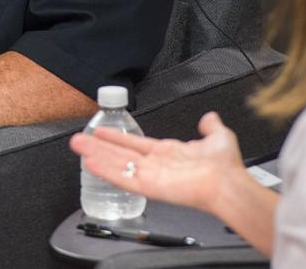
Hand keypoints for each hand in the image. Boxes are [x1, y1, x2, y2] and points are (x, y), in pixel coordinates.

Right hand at [70, 111, 245, 214]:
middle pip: (120, 154)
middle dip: (99, 147)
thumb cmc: (225, 166)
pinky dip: (106, 171)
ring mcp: (151, 176)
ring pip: (117, 165)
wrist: (227, 183)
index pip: (135, 144)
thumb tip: (209, 118)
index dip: (117, 138)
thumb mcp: (218, 137)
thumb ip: (211, 127)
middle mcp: (156, 165)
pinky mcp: (149, 187)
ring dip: (97, 156)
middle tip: (79, 140)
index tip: (101, 132)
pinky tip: (91, 164)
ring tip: (78, 147)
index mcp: (168, 154)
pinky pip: (123, 179)